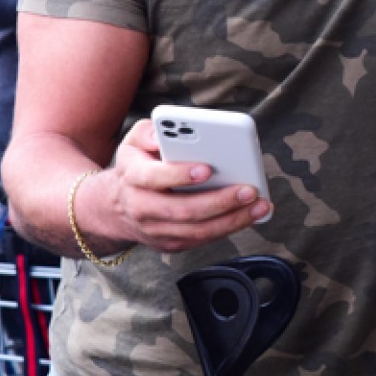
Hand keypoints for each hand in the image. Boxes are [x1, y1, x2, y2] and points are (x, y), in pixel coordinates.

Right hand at [83, 119, 270, 253]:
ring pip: (197, 231)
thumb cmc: (136, 166)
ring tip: (260, 205)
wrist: (115, 208)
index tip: (207, 169)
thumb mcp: (133, 142)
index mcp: (132, 177)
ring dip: (232, 220)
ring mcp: (156, 230)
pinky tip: (251, 216)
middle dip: (219, 201)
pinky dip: (229, 228)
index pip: (154, 177)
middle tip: (249, 190)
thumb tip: (167, 132)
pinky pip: (202, 239)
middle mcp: (142, 208)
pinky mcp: (171, 244)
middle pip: (183, 210)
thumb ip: (150, 131)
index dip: (180, 174)